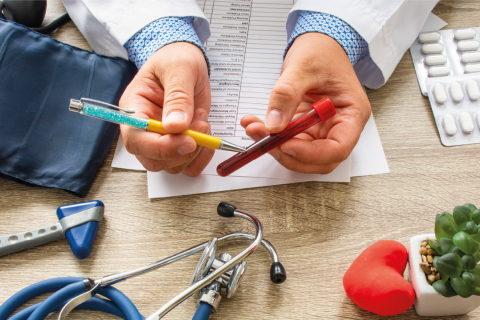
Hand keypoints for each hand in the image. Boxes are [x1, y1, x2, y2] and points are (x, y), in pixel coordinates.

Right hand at [119, 42, 213, 175]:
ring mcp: (163, 140)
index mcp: (134, 110)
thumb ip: (178, 96)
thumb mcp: (179, 69)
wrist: (186, 60)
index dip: (161, 147)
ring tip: (203, 121)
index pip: (136, 140)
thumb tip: (175, 126)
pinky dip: (202, 156)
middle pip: (154, 160)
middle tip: (202, 128)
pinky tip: (207, 134)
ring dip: (195, 151)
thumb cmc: (176, 59)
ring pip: (173, 166)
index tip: (188, 141)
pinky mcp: (180, 144)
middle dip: (182, 152)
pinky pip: (189, 165)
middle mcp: (145, 130)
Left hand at [241, 32, 370, 173]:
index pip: (338, 148)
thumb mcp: (303, 68)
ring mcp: (321, 129)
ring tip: (254, 128)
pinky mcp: (305, 128)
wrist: (318, 44)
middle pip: (318, 159)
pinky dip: (270, 138)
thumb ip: (286, 95)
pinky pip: (288, 141)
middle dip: (289, 154)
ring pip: (300, 154)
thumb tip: (273, 125)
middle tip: (264, 139)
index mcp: (352, 114)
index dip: (311, 154)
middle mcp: (339, 126)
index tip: (286, 145)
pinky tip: (254, 124)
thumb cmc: (321, 52)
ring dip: (275, 147)